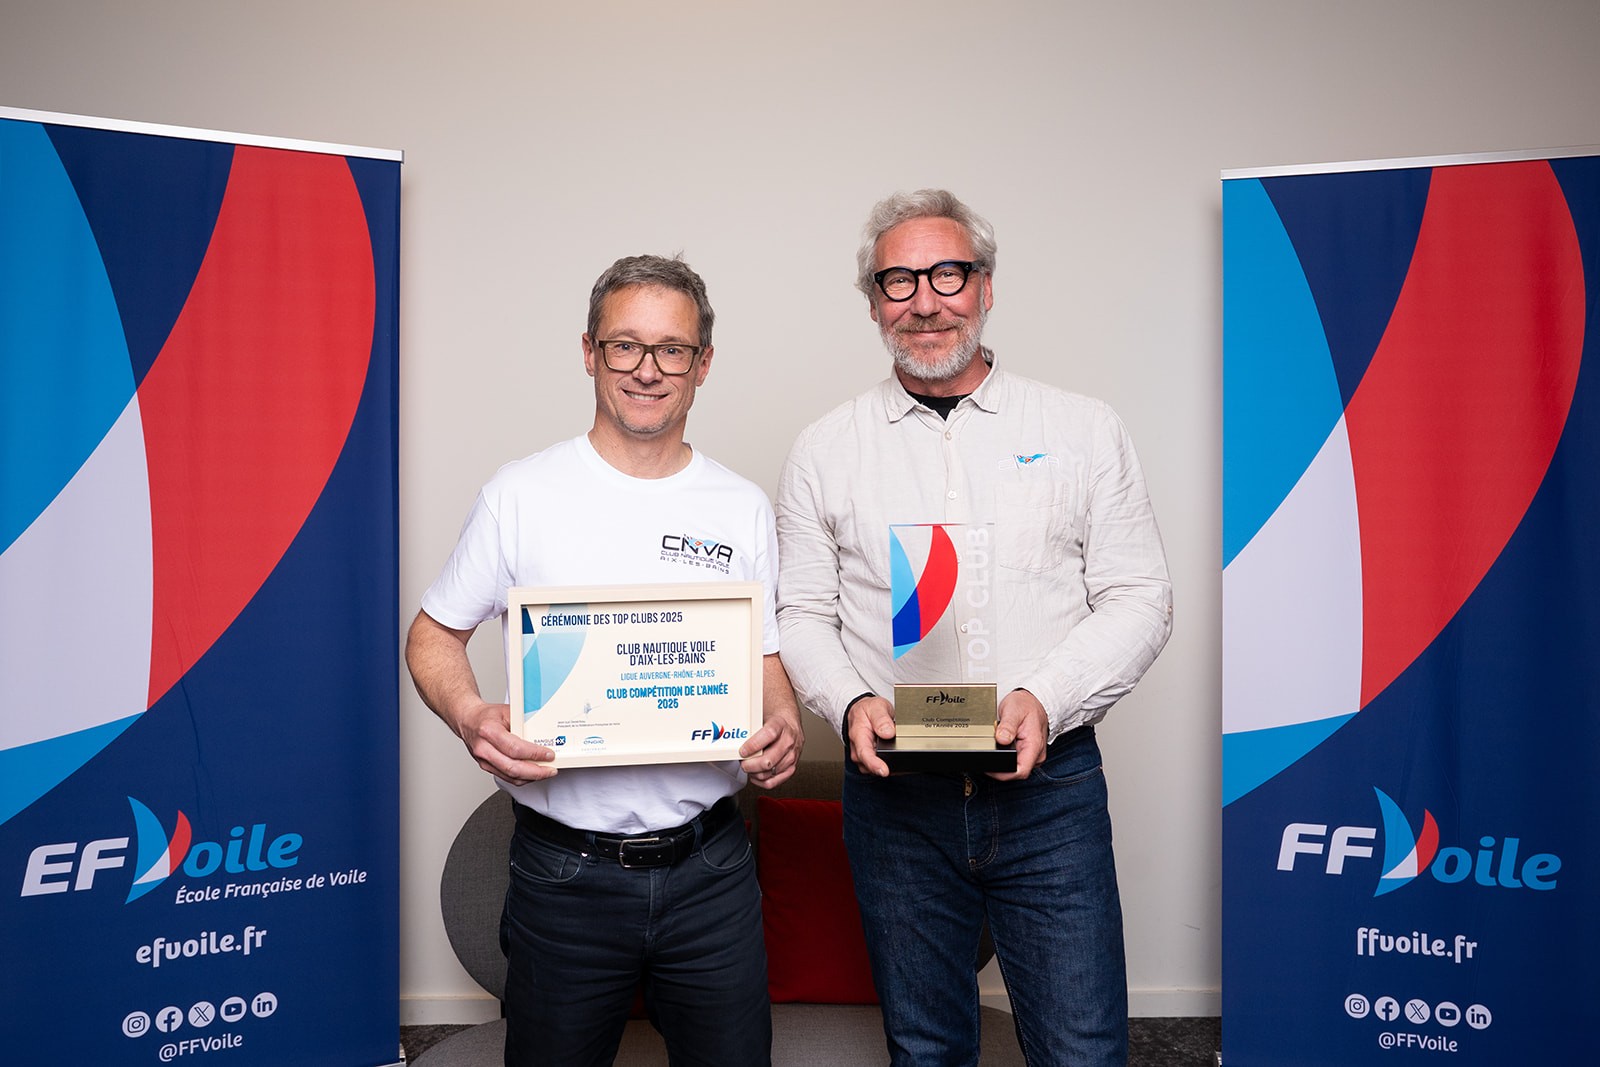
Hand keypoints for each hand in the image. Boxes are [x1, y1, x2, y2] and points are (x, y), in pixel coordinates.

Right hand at [453, 700, 557, 785]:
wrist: (467, 720)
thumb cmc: (486, 715)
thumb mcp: (506, 711)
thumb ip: (523, 721)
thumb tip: (543, 731)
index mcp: (489, 731)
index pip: (515, 748)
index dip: (534, 754)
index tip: (548, 754)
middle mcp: (484, 748)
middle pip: (513, 767)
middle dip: (536, 772)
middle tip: (550, 770)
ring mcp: (483, 760)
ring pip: (510, 776)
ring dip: (530, 777)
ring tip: (545, 772)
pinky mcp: (485, 767)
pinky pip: (506, 777)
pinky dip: (521, 778)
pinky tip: (532, 774)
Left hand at [743, 653, 804, 787]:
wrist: (790, 720)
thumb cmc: (774, 718)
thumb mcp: (763, 715)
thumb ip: (750, 724)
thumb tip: (726, 727)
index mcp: (781, 724)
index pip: (768, 735)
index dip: (754, 745)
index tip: (742, 751)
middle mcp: (789, 740)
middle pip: (770, 759)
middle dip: (751, 764)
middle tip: (742, 762)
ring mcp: (793, 754)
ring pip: (772, 771)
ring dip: (756, 773)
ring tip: (748, 767)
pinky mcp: (792, 765)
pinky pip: (778, 780)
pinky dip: (764, 781)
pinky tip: (757, 775)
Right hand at [846, 695, 894, 776]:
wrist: (861, 712)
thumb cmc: (867, 710)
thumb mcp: (876, 707)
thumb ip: (881, 719)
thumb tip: (888, 732)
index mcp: (858, 734)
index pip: (864, 753)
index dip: (874, 764)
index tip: (884, 770)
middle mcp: (857, 748)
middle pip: (868, 765)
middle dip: (882, 765)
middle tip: (897, 755)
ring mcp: (861, 755)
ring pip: (872, 769)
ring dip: (884, 763)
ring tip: (893, 749)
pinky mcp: (867, 759)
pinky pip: (876, 767)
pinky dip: (885, 763)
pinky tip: (891, 755)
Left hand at [987, 689, 1048, 780]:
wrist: (1033, 700)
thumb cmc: (1026, 704)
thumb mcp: (1014, 710)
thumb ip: (1008, 726)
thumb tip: (1001, 739)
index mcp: (1034, 745)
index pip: (1020, 770)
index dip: (1003, 773)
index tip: (989, 768)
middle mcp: (1036, 753)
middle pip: (1016, 772)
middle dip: (999, 768)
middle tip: (985, 757)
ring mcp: (1032, 755)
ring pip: (1015, 768)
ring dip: (1002, 764)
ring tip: (992, 750)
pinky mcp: (1027, 753)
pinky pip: (1015, 762)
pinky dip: (1005, 759)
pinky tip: (998, 750)